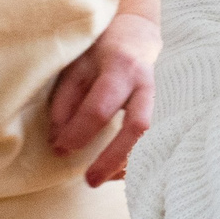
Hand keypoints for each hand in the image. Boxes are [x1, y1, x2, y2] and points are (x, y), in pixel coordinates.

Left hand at [48, 0, 159, 186]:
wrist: (136, 37)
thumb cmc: (100, 52)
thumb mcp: (76, 67)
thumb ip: (65, 101)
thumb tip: (58, 142)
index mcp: (120, 67)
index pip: (100, 106)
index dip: (79, 132)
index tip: (60, 148)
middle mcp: (144, 84)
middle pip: (137, 126)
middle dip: (113, 157)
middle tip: (90, 181)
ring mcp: (158, 99)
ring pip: (150, 139)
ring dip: (127, 163)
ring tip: (101, 180)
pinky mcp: (162, 112)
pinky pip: (153, 143)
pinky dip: (135, 161)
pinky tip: (114, 172)